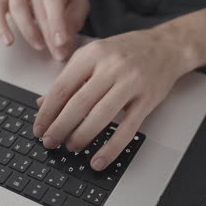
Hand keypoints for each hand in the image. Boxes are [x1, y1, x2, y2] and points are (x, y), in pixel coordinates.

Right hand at [0, 0, 89, 60]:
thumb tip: (65, 38)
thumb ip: (74, 18)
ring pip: (17, 6)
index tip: (61, 42)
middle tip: (56, 52)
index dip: (57, 21)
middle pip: (38, 5)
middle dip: (48, 33)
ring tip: (40, 46)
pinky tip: (8, 41)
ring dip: (29, 30)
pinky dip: (1, 26)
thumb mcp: (76, 4)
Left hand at [33, 29, 195, 170]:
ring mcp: (131, 82)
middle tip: (50, 143)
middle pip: (78, 103)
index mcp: (92, 55)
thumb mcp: (94, 56)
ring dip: (82, 136)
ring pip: (101, 116)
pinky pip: (127, 128)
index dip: (47, 112)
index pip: (62, 88)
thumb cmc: (127, 51)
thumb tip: (43, 104)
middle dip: (60, 127)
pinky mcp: (147, 99)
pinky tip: (99, 160)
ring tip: (71, 147)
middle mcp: (111, 66)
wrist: (166, 46)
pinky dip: (111, 147)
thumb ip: (69, 78)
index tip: (39, 129)